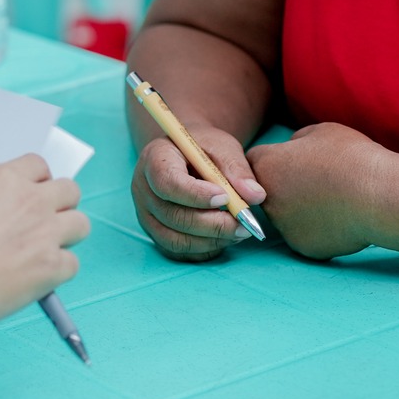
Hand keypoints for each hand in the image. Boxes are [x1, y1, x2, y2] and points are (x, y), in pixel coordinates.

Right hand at [0, 155, 87, 324]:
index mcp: (4, 180)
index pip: (39, 166)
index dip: (38, 182)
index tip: (33, 194)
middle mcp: (31, 201)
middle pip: (70, 190)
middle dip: (61, 204)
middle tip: (45, 221)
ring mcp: (46, 232)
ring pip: (81, 224)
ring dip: (67, 236)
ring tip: (46, 250)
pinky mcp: (53, 266)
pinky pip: (73, 263)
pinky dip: (59, 271)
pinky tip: (39, 278)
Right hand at [131, 125, 267, 261]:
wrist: (186, 156)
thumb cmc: (203, 149)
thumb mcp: (222, 147)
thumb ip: (238, 169)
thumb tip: (255, 196)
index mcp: (154, 159)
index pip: (167, 182)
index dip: (196, 195)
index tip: (225, 198)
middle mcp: (143, 189)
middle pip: (172, 216)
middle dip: (212, 225)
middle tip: (243, 224)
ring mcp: (146, 214)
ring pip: (174, 239)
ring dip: (210, 241)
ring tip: (238, 232)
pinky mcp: (155, 232)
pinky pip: (177, 251)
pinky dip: (204, 250)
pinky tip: (223, 238)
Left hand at [247, 122, 385, 260]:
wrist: (377, 197)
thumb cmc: (351, 158)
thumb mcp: (320, 132)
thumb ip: (297, 141)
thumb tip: (292, 149)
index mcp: (267, 166)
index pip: (254, 161)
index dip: (273, 159)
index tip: (293, 160)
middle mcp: (267, 199)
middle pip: (268, 192)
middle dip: (285, 187)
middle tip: (318, 182)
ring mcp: (283, 226)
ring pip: (287, 216)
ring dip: (302, 210)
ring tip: (334, 200)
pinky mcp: (301, 247)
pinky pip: (306, 236)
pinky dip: (319, 230)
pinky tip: (340, 220)